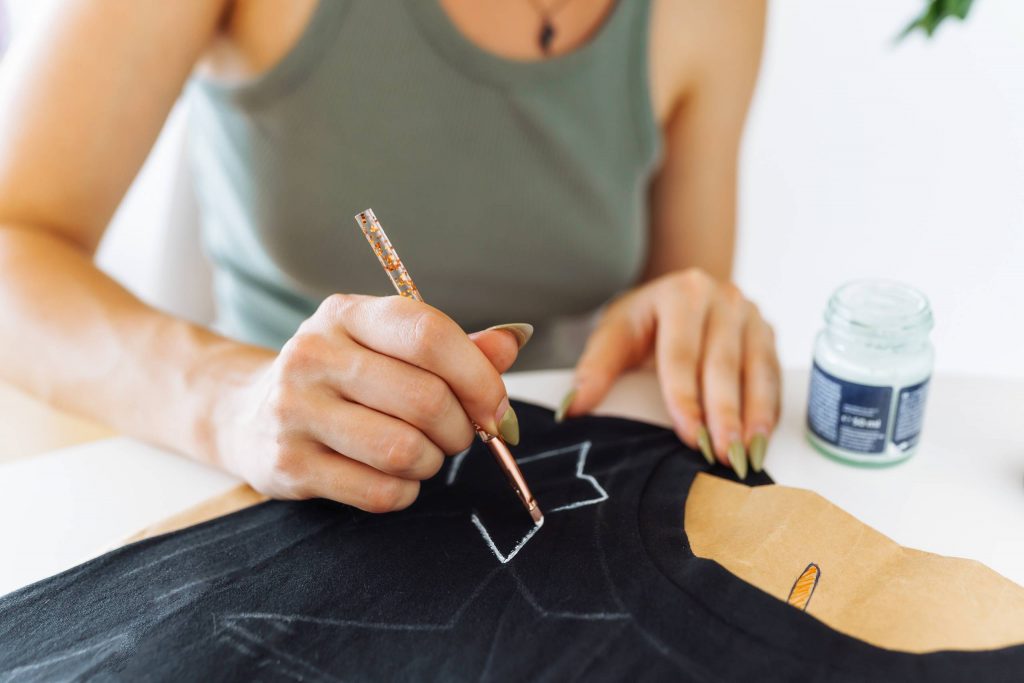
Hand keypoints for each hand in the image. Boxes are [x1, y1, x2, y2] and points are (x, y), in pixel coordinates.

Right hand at [210, 294, 530, 511]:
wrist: (246, 412)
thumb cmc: (341, 378)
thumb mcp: (387, 346)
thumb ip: (453, 347)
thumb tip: (513, 341)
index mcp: (346, 314)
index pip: (428, 335)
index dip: (478, 376)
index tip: (495, 406)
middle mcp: (314, 355)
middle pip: (425, 400)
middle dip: (461, 429)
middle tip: (457, 435)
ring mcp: (294, 411)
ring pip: (404, 450)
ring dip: (432, 462)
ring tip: (423, 454)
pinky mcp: (287, 465)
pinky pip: (378, 492)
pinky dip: (404, 492)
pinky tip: (394, 478)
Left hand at [558, 269, 780, 477]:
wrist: (681, 290)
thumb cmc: (645, 319)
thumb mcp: (615, 333)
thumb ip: (595, 370)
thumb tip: (571, 411)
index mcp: (680, 294)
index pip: (681, 355)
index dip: (686, 399)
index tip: (689, 437)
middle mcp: (721, 298)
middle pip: (722, 365)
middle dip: (724, 416)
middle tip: (723, 457)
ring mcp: (749, 314)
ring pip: (755, 371)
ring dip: (753, 418)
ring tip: (747, 457)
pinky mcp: (767, 333)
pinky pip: (772, 376)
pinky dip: (768, 410)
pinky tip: (761, 440)